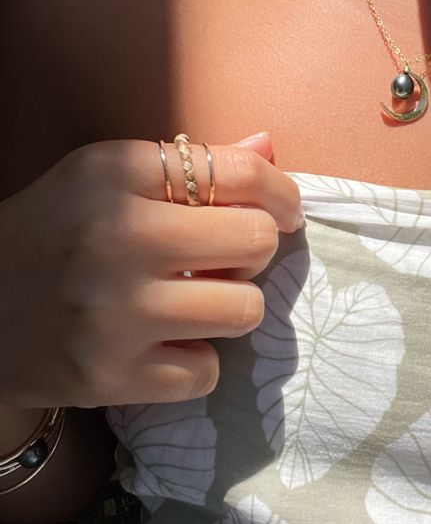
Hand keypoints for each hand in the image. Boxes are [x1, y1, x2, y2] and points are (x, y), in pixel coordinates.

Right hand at [0, 132, 302, 407]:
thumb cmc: (54, 232)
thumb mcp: (106, 177)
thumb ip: (190, 162)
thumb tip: (269, 146)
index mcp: (117, 173)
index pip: (241, 172)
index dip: (281, 193)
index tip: (284, 212)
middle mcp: (118, 236)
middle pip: (257, 242)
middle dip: (253, 251)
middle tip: (223, 259)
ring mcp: (114, 312)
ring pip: (245, 310)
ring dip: (228, 307)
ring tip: (191, 301)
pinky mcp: (108, 377)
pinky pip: (208, 371)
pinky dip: (193, 361)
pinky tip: (160, 345)